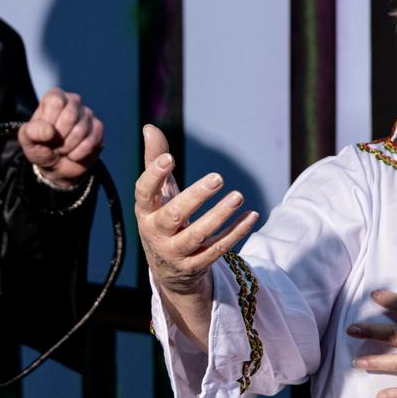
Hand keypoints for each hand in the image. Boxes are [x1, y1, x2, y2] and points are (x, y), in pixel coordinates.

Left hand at [18, 87, 103, 187]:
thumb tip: (50, 131)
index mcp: (54, 97)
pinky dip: (79, 153)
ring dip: (68, 147)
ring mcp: (88, 114)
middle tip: (54, 142)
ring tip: (63, 148)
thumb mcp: (28, 140)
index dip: (50, 122)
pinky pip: (91, 142)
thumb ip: (33, 132)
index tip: (46, 132)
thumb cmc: (40, 147)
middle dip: (59, 137)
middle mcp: (73, 101)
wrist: (56, 166)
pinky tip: (74, 153)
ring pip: (81, 131)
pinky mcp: (98, 129)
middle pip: (70, 116)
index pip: (56, 102)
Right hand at [135, 125, 257, 348]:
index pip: (144, 193)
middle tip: (217, 178)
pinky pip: (218, 249)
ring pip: (198, 235)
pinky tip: (251, 215)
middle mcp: (156, 233)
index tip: (170, 158)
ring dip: (219, 215)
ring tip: (238, 195)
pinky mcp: (196, 265)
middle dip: (195, 197)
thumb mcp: (158, 194)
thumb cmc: (163, 218)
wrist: (168, 270)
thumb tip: (150, 127)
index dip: (154, 176)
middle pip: (174, 216)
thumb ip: (154, 160)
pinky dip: (236, 232)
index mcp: (145, 211)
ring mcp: (176, 252)